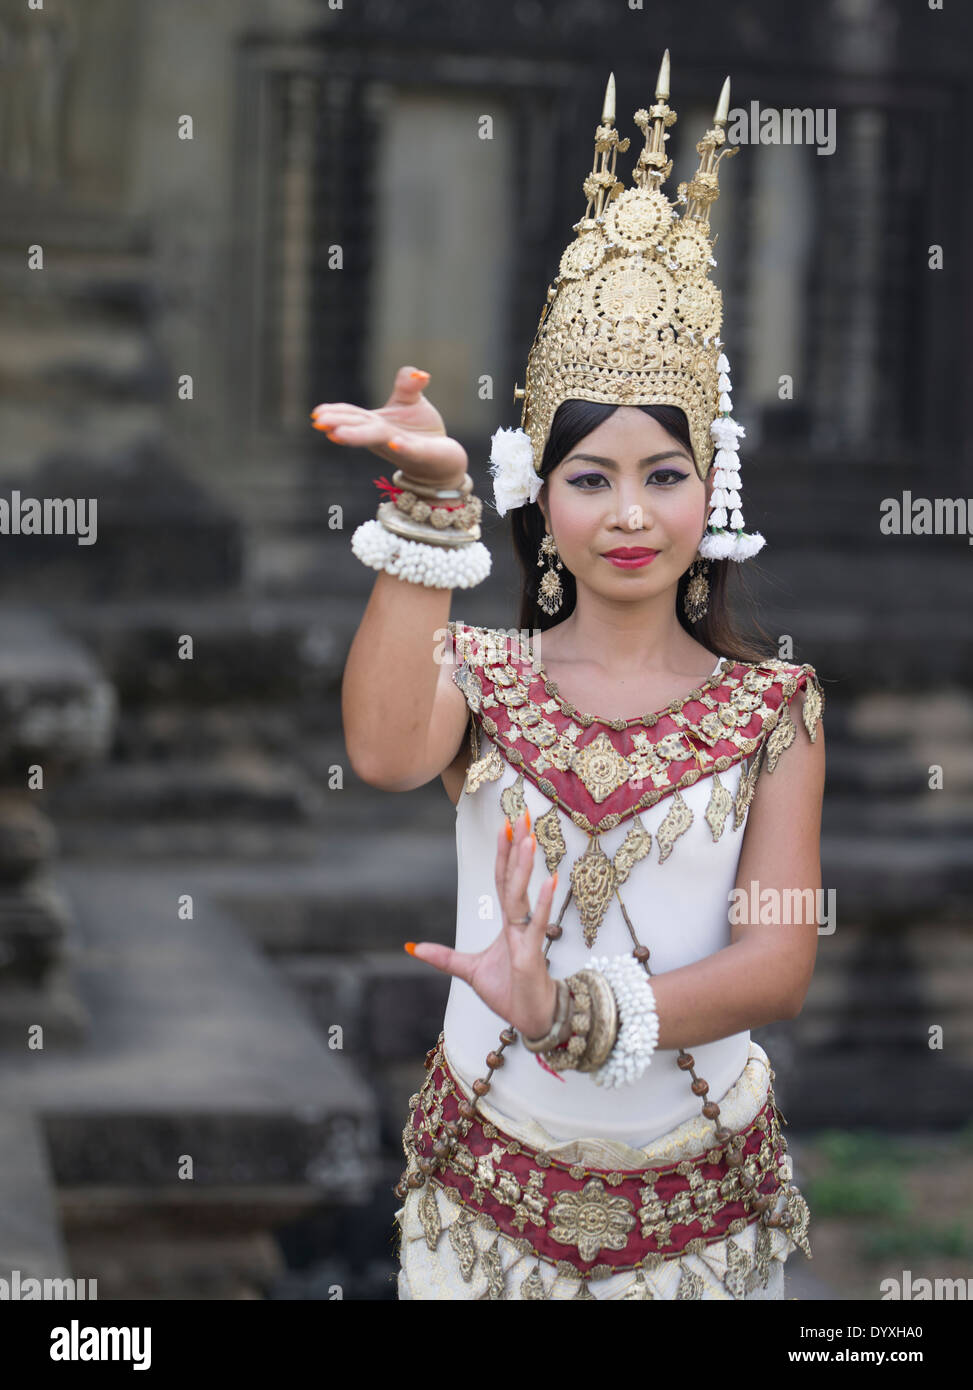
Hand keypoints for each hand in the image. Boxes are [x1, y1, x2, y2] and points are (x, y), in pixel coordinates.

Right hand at [310, 364, 467, 486]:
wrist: (443, 460)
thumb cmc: (421, 431)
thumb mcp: (412, 401)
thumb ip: (407, 384)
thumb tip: (418, 373)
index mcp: (375, 423)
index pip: (352, 416)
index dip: (334, 413)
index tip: (317, 413)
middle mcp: (383, 436)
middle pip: (359, 427)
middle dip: (338, 424)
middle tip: (318, 422)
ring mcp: (400, 446)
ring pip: (377, 439)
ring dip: (358, 436)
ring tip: (337, 434)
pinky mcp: (421, 454)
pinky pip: (410, 450)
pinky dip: (401, 446)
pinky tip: (395, 443)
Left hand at [407, 811, 559, 1040]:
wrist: (530, 1019)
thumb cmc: (509, 992)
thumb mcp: (469, 970)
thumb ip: (444, 957)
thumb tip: (413, 947)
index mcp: (508, 923)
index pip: (503, 881)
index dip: (503, 855)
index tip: (506, 827)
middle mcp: (519, 923)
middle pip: (514, 879)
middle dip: (517, 848)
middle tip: (521, 816)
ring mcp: (527, 936)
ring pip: (524, 896)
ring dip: (525, 867)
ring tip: (528, 838)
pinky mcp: (532, 955)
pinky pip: (538, 924)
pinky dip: (544, 903)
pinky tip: (550, 880)